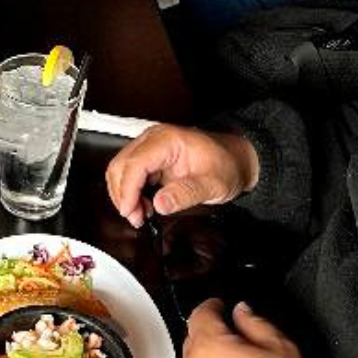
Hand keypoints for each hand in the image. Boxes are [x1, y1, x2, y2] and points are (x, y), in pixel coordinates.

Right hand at [106, 124, 259, 227]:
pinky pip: (129, 173)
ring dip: (124, 194)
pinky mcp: (150, 157)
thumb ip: (186, 194)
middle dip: (122, 194)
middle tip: (135, 217)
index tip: (129, 211)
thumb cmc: (227, 166)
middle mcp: (153, 139)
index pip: (135, 163)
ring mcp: (149, 147)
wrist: (236, 159)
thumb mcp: (213, 185)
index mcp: (167, 140)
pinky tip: (143, 205)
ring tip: (140, 214)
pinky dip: (130, 191)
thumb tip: (160, 204)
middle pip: (121, 165)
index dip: (127, 189)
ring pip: (121, 169)